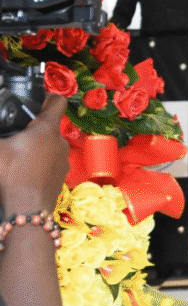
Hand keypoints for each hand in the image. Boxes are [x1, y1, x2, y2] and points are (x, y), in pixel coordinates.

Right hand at [0, 94, 68, 212]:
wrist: (28, 209)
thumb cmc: (12, 173)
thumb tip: (1, 136)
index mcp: (47, 129)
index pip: (57, 102)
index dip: (46, 97)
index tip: (33, 100)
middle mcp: (60, 141)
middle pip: (49, 126)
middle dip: (33, 127)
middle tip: (14, 133)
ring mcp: (63, 159)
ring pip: (50, 145)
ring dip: (36, 146)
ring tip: (16, 154)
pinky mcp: (61, 175)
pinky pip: (50, 162)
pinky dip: (39, 162)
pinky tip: (24, 171)